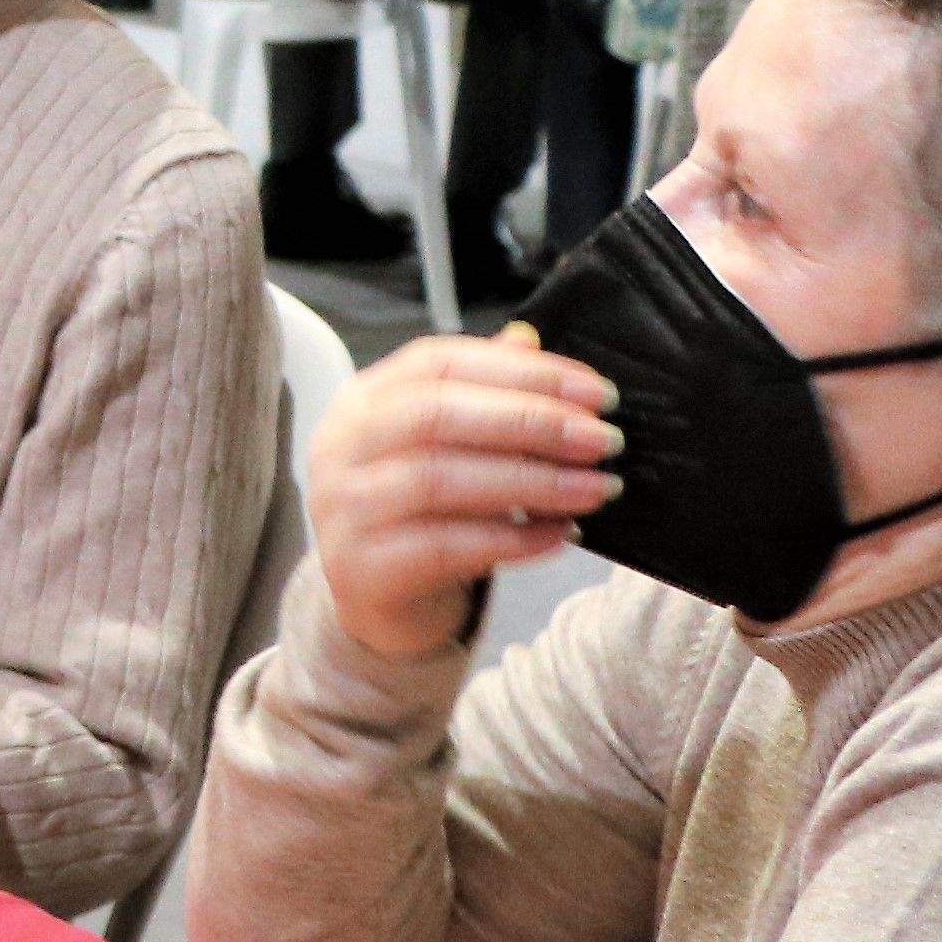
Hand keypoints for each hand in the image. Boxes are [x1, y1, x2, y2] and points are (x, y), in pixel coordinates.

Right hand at [307, 334, 616, 658]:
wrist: (379, 602)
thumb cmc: (421, 512)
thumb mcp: (445, 446)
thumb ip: (478, 392)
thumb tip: (528, 340)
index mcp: (363, 400)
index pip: (437, 363)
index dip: (521, 372)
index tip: (595, 392)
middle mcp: (341, 446)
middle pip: (434, 415)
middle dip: (530, 422)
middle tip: (601, 441)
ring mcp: (343, 508)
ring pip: (438, 480)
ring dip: (530, 482)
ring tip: (594, 489)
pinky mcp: (360, 567)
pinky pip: (443, 547)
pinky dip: (511, 539)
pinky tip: (559, 535)